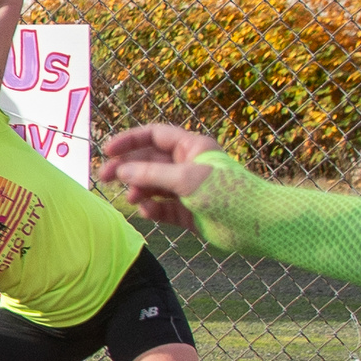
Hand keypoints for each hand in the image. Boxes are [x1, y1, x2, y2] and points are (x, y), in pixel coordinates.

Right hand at [98, 122, 222, 230]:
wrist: (256, 224)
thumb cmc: (227, 193)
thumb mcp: (187, 179)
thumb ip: (151, 174)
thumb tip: (122, 170)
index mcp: (192, 148)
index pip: (155, 136)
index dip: (130, 141)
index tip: (108, 151)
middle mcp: (188, 165)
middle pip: (149, 161)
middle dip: (127, 168)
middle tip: (104, 177)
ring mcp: (187, 189)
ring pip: (153, 185)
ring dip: (138, 189)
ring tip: (132, 199)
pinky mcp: (188, 211)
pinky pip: (162, 207)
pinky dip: (152, 208)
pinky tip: (147, 211)